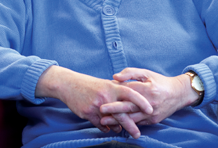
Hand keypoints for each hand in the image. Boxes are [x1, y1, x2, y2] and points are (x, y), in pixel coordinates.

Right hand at [36, 66, 152, 138]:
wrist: (67, 84)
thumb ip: (117, 93)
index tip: (150, 110)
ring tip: (122, 132)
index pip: (131, 94)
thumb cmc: (88, 84)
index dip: (142, 102)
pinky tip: (106, 127)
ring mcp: (96, 105)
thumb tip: (127, 106)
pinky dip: (105, 127)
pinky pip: (100, 124)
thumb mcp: (104, 84)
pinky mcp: (88, 113)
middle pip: (123, 113)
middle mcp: (106, 96)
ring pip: (111, 122)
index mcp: (112, 86)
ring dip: (118, 128)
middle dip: (131, 125)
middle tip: (138, 134)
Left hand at [100, 68, 197, 126]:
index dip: (115, 95)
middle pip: (129, 108)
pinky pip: (138, 123)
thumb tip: (114, 77)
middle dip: (113, 110)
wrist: (179, 94)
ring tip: (104, 121)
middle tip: (100, 111)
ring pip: (132, 119)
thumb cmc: (159, 81)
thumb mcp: (146, 73)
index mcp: (147, 90)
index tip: (103, 96)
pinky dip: (127, 123)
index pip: (128, 93)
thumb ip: (130, 73)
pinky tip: (116, 124)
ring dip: (117, 121)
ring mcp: (152, 114)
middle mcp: (150, 103)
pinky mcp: (153, 120)